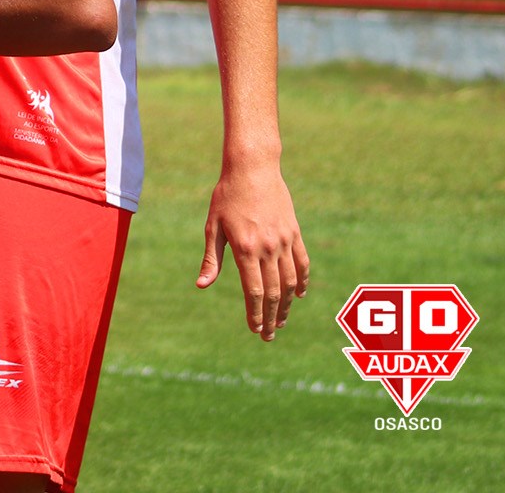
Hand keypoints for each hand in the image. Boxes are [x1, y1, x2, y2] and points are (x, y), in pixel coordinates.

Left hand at [198, 162, 309, 340]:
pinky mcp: (294, 232)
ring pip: (291, 281)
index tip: (255, 329)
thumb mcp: (213, 226)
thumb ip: (212, 258)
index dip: (255, 313)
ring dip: (287, 304)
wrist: (253, 169)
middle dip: (271, 317)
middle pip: (274, 292)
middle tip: (268, 336)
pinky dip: (302, 281)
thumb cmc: (226, 196)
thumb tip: (202, 285)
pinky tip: (299, 295)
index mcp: (245, 248)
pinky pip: (302, 263)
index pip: (254, 291)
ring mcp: (284, 240)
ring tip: (281, 321)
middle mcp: (268, 248)